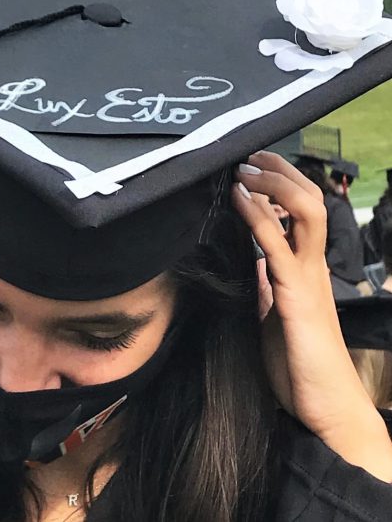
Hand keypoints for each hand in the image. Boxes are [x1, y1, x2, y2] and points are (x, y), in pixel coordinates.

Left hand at [233, 151, 391, 480]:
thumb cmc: (300, 364)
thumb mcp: (275, 314)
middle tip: (251, 156)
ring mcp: (308, 277)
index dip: (282, 185)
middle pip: (309, 202)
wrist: (324, 407)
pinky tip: (239, 198)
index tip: (254, 168)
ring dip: (274, 184)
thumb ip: (268, 285)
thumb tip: (253, 262)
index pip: (302, 214)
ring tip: (245, 168)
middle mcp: (313, 265)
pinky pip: (278, 245)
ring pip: (306, 213)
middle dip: (281, 173)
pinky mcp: (297, 295)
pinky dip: (257, 216)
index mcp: (306, 269)